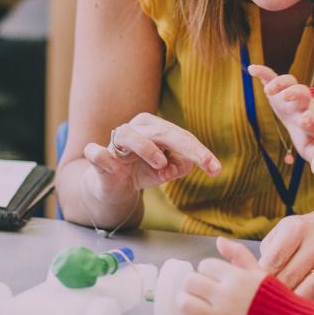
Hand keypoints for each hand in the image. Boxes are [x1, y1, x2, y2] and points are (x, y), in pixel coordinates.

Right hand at [82, 113, 221, 206]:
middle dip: (186, 147)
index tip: (216, 170)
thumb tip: (186, 164)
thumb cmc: (141, 171)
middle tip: (204, 163)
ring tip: (161, 165)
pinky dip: (101, 155)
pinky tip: (110, 163)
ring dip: (147, 148)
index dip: (200, 152)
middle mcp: (136, 129)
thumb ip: (177, 166)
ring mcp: (115, 142)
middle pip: (162, 132)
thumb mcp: (165, 172)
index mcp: (154, 128)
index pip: (181, 137)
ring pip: (129, 135)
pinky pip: (97, 153)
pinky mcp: (99, 157)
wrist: (114, 187)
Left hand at [179, 237, 266, 314]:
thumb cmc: (276, 300)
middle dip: (192, 283)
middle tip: (199, 288)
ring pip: (184, 304)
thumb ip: (239, 255)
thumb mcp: (260, 273)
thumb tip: (219, 240)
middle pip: (190, 282)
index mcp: (236, 278)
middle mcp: (225, 297)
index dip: (208, 269)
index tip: (213, 277)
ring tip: (194, 302)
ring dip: (186, 301)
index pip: (205, 265)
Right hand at [247, 64, 313, 176]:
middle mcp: (303, 104)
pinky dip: (263, 72)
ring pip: (290, 82)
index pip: (312, 116)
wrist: (310, 118)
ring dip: (281, 83)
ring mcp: (291, 94)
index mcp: (311, 120)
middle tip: (288, 98)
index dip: (309, 118)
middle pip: (303, 93)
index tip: (307, 121)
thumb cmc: (310, 136)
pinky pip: (272, 76)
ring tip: (269, 90)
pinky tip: (252, 69)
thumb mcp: (313, 148)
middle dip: (296, 94)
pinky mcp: (280, 88)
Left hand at [258, 207, 313, 300]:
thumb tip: (249, 276)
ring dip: (287, 302)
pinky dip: (301, 306)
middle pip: (287, 279)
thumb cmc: (301, 234)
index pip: (272, 261)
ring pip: (304, 293)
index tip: (248, 284)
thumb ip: (266, 252)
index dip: (257, 276)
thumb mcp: (281, 231)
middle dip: (269, 290)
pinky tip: (291, 306)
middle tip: (257, 297)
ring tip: (275, 304)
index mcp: (297, 230)